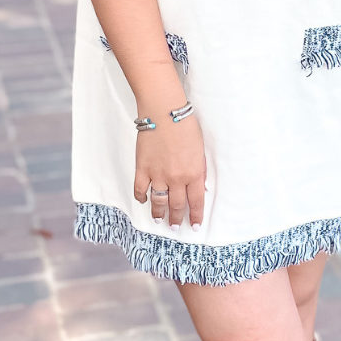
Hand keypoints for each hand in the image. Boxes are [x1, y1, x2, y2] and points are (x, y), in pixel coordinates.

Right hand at [133, 115, 205, 230]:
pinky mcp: (142, 168)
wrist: (164, 112)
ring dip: (159, 213)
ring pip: (158, 201)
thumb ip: (199, 170)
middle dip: (177, 219)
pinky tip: (143, 201)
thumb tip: (201, 186)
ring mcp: (157, 175)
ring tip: (159, 220)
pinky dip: (141, 197)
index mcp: (193, 174)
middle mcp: (176, 178)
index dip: (196, 216)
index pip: (196, 201)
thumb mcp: (200, 150)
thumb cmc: (186, 126)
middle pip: (177, 205)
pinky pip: (140, 189)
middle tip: (175, 227)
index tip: (195, 226)